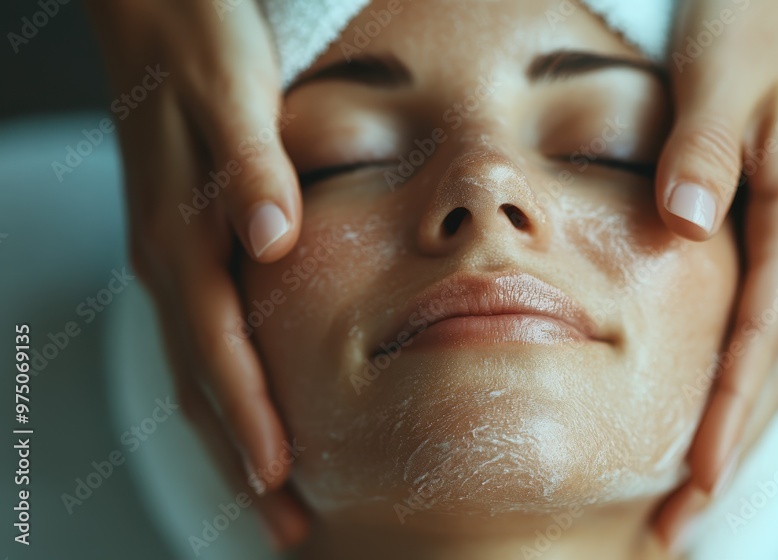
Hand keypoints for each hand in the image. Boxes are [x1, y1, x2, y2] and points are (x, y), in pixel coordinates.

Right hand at [86, 0, 307, 547]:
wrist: (154, 5)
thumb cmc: (197, 41)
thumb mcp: (231, 91)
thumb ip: (251, 168)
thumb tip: (272, 240)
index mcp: (181, 233)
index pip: (219, 350)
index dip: (248, 420)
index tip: (278, 482)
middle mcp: (170, 259)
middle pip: (204, 381)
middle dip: (242, 457)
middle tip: (284, 523)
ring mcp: (173, 254)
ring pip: (200, 367)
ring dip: (233, 434)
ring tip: (272, 490)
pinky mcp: (185, 242)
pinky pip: (205, 334)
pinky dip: (228, 384)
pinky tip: (252, 403)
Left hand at [652, 0, 777, 545]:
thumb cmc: (769, 17)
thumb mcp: (726, 72)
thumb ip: (701, 150)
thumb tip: (682, 224)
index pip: (756, 345)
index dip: (724, 422)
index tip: (693, 489)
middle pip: (767, 375)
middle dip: (727, 456)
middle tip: (679, 528)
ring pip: (767, 361)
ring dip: (733, 431)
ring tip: (692, 495)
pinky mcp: (776, 229)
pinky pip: (760, 327)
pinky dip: (737, 382)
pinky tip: (711, 408)